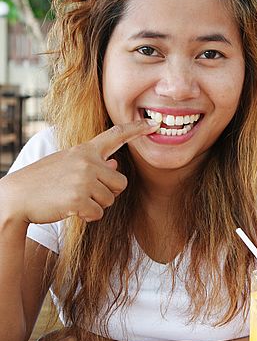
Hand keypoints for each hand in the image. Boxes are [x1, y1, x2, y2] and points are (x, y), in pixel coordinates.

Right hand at [2, 120, 159, 224]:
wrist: (16, 197)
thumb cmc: (43, 181)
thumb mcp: (67, 164)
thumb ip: (92, 163)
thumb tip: (115, 163)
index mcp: (84, 150)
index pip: (115, 135)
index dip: (136, 129)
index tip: (154, 124)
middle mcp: (87, 161)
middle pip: (120, 183)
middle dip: (108, 193)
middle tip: (85, 193)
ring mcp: (83, 179)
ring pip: (110, 200)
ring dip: (95, 205)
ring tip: (73, 199)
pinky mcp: (79, 198)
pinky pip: (98, 214)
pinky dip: (87, 216)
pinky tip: (70, 209)